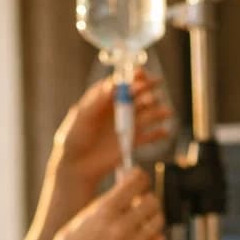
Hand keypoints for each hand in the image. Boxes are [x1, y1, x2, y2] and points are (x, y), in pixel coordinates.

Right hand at [45, 168, 166, 239]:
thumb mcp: (88, 213)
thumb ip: (112, 200)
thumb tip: (134, 183)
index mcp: (105, 210)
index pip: (136, 182)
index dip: (140, 177)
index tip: (139, 179)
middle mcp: (119, 227)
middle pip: (153, 201)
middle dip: (147, 197)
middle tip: (141, 201)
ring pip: (158, 221)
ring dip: (152, 216)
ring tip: (142, 218)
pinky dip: (154, 235)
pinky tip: (143, 234)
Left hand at [52, 69, 172, 188]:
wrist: (76, 165)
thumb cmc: (73, 138)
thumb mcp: (82, 116)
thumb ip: (98, 101)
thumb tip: (114, 84)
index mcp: (105, 98)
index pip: (123, 83)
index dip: (133, 77)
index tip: (141, 74)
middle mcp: (119, 108)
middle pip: (138, 95)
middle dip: (148, 89)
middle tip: (156, 87)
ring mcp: (127, 125)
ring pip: (147, 114)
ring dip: (158, 111)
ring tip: (166, 112)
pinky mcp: (132, 142)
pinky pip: (150, 136)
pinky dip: (158, 133)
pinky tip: (165, 131)